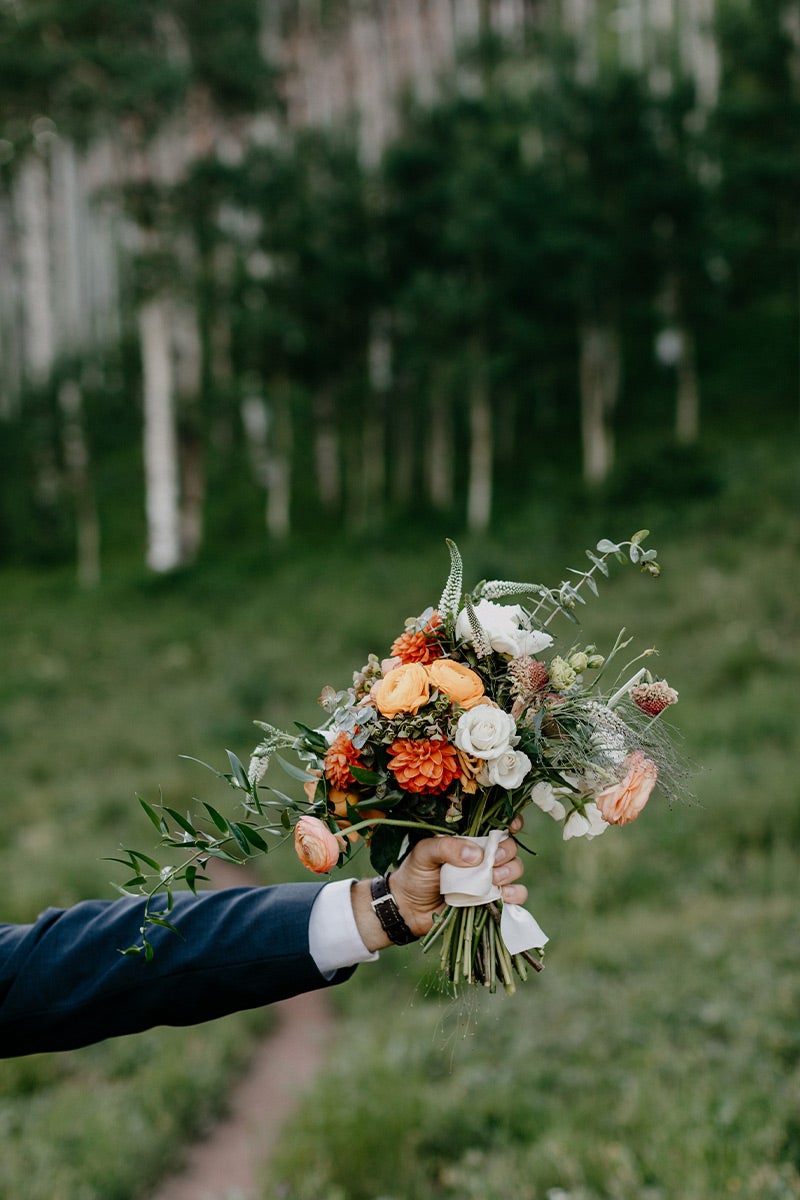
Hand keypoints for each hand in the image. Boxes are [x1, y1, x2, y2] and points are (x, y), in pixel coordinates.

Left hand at [350, 817, 526, 950]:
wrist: (409, 909)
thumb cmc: (415, 873)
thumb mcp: (424, 852)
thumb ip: (447, 847)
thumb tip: (477, 855)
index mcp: (470, 839)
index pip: (498, 825)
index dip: (511, 823)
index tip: (511, 827)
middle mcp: (484, 857)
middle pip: (510, 847)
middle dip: (506, 852)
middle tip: (491, 862)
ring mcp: (490, 879)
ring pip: (516, 869)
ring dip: (510, 872)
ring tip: (493, 880)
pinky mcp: (492, 900)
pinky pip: (516, 895)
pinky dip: (515, 894)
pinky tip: (504, 895)